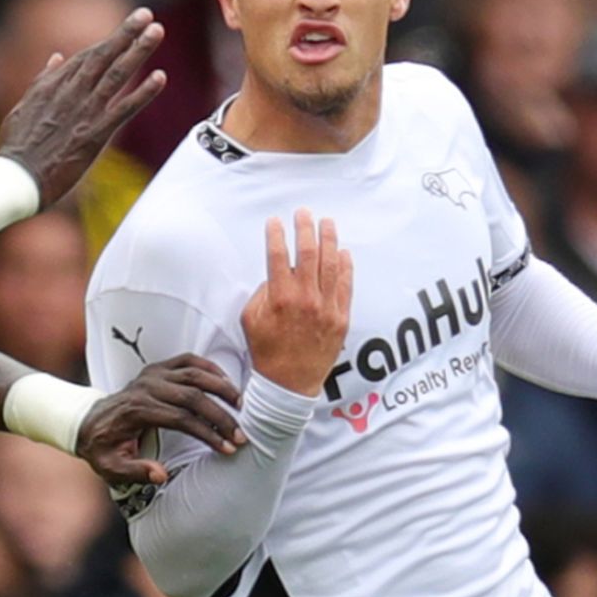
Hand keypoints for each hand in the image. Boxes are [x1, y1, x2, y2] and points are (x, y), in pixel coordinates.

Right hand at [0, 7, 166, 205]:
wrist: (16, 179)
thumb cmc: (17, 148)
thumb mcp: (23, 107)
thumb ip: (43, 80)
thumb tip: (57, 55)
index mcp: (52, 86)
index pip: (86, 56)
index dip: (110, 40)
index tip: (130, 24)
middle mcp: (70, 93)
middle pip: (103, 56)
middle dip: (126, 33)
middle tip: (147, 14)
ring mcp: (83, 112)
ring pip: (116, 75)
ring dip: (138, 52)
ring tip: (157, 32)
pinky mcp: (94, 135)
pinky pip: (123, 109)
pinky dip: (143, 93)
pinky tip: (160, 77)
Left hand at [76, 354, 245, 485]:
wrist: (88, 422)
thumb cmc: (103, 448)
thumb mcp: (110, 468)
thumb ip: (135, 472)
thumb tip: (161, 476)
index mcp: (137, 410)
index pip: (180, 419)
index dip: (207, 433)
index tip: (228, 448)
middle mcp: (146, 386)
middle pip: (193, 396)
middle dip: (221, 416)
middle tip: (241, 435)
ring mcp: (152, 373)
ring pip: (194, 373)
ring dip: (221, 387)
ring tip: (241, 405)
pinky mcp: (157, 367)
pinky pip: (188, 360)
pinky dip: (210, 368)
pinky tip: (226, 381)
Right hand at [242, 210, 352, 395]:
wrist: (289, 383)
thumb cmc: (266, 351)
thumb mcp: (250, 320)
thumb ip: (261, 293)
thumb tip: (275, 276)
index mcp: (279, 298)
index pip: (277, 256)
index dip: (276, 235)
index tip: (275, 221)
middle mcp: (305, 299)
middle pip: (308, 254)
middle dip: (305, 229)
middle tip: (304, 213)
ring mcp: (326, 308)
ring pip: (331, 265)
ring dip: (330, 240)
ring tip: (328, 223)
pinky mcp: (341, 318)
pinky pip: (346, 286)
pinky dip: (346, 267)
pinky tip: (344, 253)